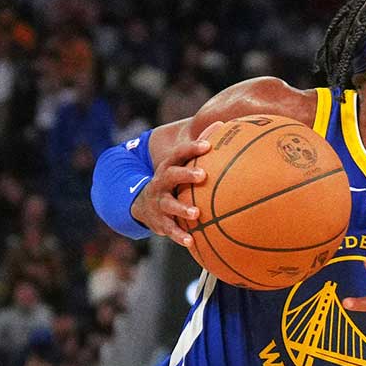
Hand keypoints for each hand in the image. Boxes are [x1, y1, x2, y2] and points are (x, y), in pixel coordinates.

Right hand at [131, 122, 222, 246]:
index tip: (207, 145)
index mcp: (169, 167)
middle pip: (170, 176)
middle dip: (185, 174)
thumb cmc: (173, 180)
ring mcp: (158, 203)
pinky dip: (179, 236)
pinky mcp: (159, 222)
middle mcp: (161, 183)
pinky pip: (169, 229)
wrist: (143, 204)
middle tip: (202, 175)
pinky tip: (192, 242)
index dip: (191, 148)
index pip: (179, 154)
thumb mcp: (181, 164)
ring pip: (168, 205)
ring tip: (197, 213)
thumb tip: (222, 123)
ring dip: (182, 209)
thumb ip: (200, 146)